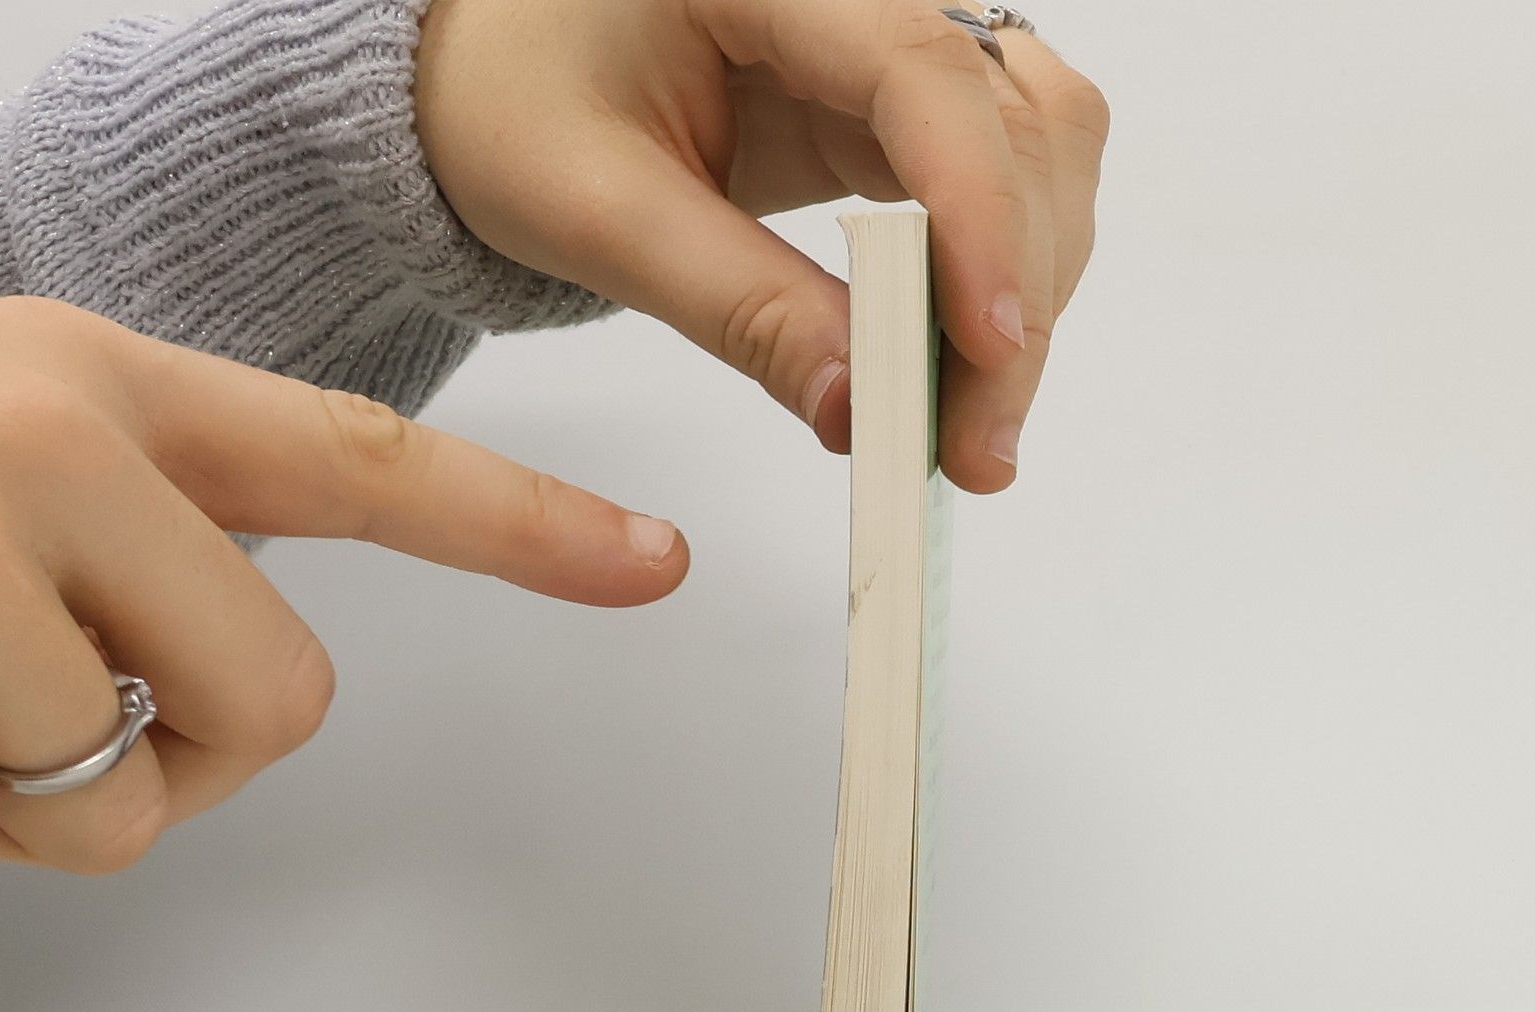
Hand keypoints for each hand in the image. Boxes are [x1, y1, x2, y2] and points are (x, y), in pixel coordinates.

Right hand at [0, 298, 687, 912]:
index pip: (364, 461)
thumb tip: (230, 710)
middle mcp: (42, 446)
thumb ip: (147, 540)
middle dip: (171, 767)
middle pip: (276, 710)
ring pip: (98, 813)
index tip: (657, 565)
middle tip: (33, 716)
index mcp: (104, 387)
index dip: (525, 529)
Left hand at [415, 0, 1108, 492]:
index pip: (924, 75)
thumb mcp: (596, 211)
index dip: (981, 216)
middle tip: (974, 448)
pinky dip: (999, 279)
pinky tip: (958, 365)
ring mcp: (893, 38)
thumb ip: (736, 304)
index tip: (990, 350)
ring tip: (967, 427)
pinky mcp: (899, 103)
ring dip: (1028, 290)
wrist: (495, 73)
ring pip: (1039, 147)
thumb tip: (858, 408)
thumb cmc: (513, 101)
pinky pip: (1001, 179)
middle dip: (1017, 292)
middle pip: (1017, 119)